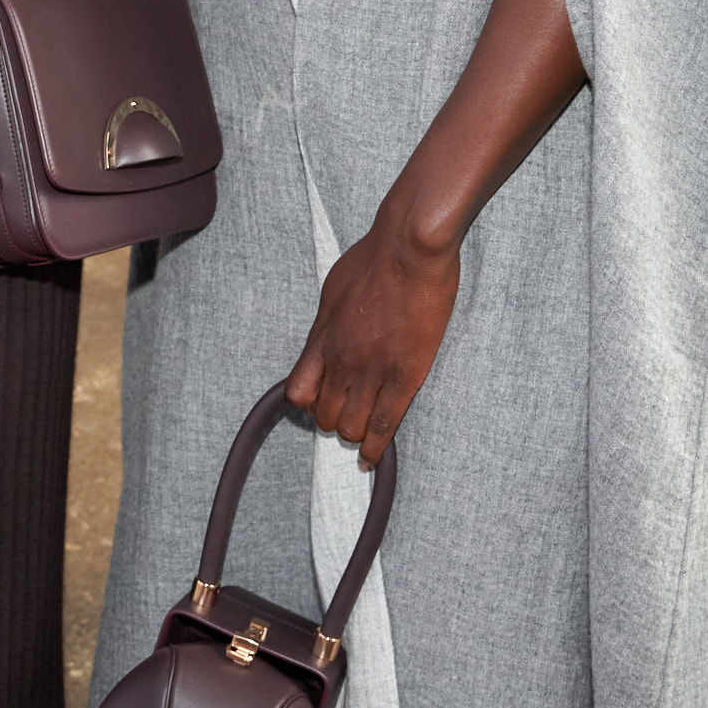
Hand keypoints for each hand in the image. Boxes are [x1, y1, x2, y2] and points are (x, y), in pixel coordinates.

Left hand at [285, 194, 461, 469]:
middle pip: (323, 414)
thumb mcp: (334, 289)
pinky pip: (384, 425)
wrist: (409, 249)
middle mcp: (341, 359)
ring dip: (353, 434)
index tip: (319, 403)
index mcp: (322, 337)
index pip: (298, 391)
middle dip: (332, 419)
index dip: (307, 403)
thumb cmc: (375, 259)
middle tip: (348, 416)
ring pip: (350, 426)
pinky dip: (375, 448)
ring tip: (362, 434)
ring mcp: (372, 371)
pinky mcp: (405, 377)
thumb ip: (328, 323)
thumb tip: (325, 341)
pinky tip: (370, 458)